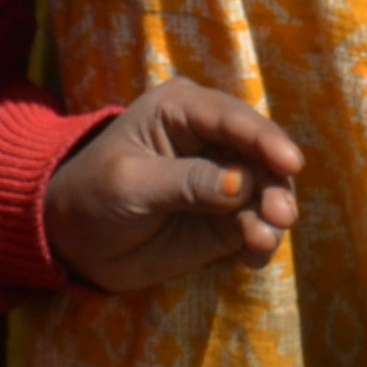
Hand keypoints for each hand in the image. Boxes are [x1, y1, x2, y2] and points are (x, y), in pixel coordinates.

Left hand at [43, 75, 304, 290]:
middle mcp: (211, 137)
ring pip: (265, 189)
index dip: (264, 138)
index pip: (231, 118)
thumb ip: (186, 183)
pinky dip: (262, 239)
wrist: (76, 242)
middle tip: (281, 215)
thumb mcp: (131, 185)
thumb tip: (241, 184)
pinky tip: (253, 257)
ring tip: (262, 241)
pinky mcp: (226, 217)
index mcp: (183, 109)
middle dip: (275, 182)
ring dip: (273, 213)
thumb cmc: (93, 195)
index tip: (290, 163)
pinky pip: (256, 224)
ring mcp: (223, 178)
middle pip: (259, 152)